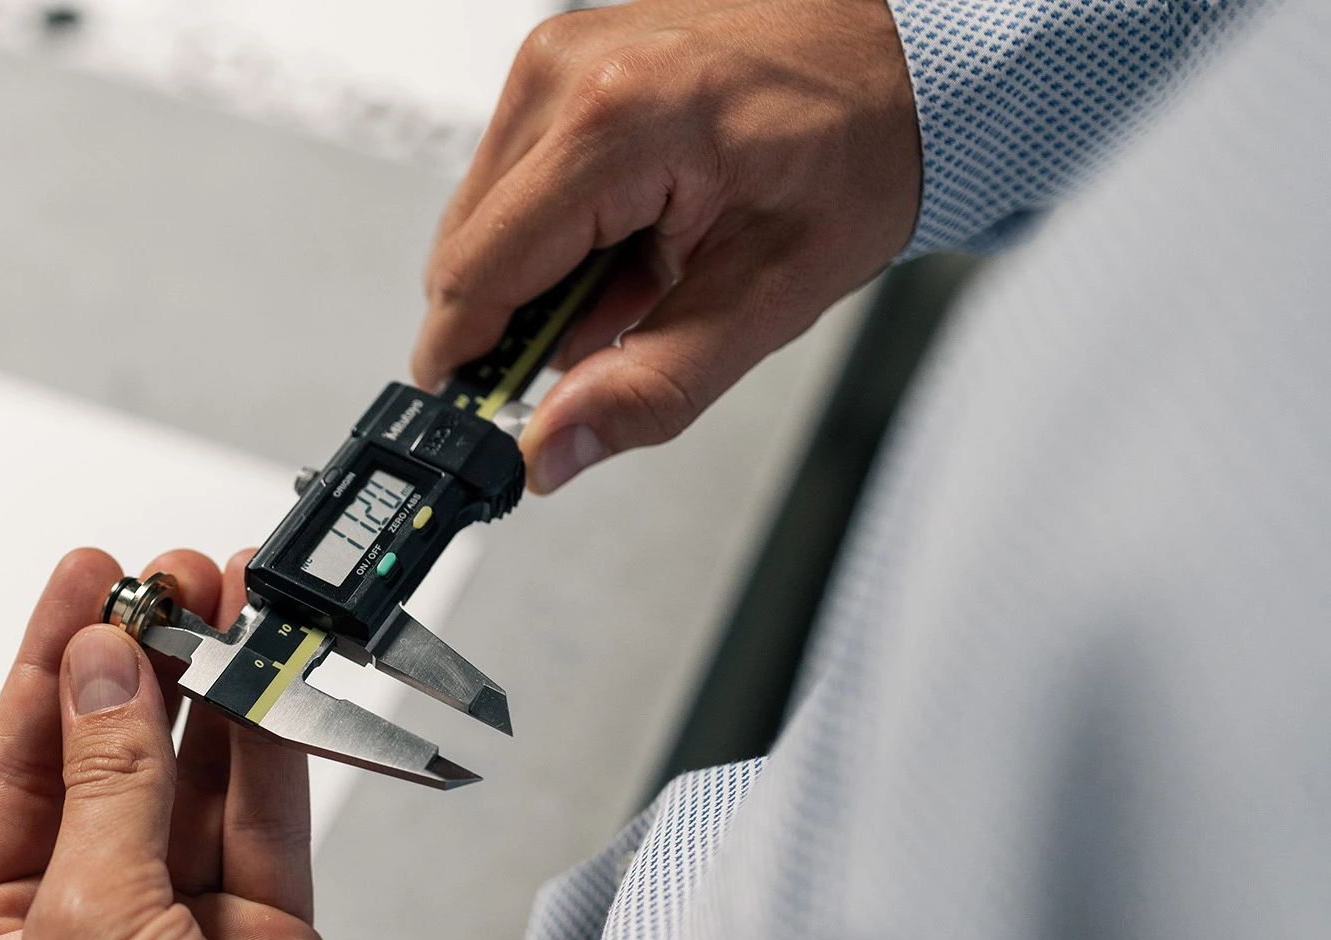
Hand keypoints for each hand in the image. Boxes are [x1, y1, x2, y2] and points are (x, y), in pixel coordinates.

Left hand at [0, 548, 399, 939]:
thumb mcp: (86, 934)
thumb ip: (107, 788)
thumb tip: (103, 672)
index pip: (9, 770)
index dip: (49, 665)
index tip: (88, 579)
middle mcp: (71, 938)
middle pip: (101, 766)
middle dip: (136, 667)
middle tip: (170, 580)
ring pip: (187, 785)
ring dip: (209, 696)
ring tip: (230, 607)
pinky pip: (261, 826)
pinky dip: (270, 752)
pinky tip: (270, 684)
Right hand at [412, 0, 920, 493]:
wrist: (905, 61)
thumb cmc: (861, 150)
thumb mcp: (771, 298)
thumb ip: (652, 388)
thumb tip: (554, 448)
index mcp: (618, 122)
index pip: (477, 272)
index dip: (465, 364)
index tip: (475, 425)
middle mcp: (567, 74)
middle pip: (466, 249)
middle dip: (517, 323)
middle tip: (605, 346)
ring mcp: (557, 59)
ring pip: (481, 219)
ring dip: (539, 276)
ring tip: (640, 274)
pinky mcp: (559, 64)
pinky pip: (512, 179)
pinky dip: (558, 230)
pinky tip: (629, 235)